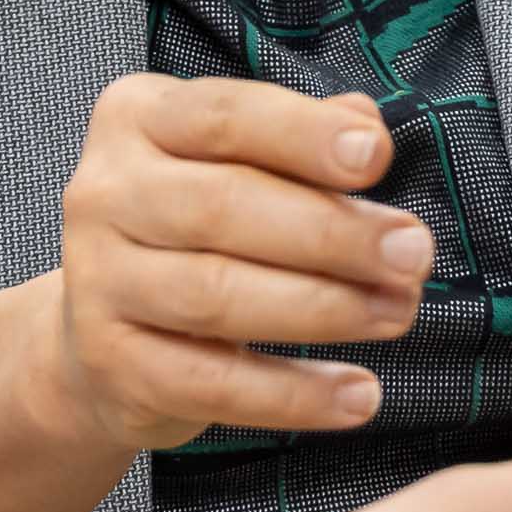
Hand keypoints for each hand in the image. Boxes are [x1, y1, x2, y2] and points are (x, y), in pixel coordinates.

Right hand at [39, 74, 433, 452]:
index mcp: (138, 120)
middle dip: (331, 232)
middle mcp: (104, 193)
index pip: (226, 116)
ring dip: (324, 308)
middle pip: (224, 207)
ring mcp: (97, 282)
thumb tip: (366, 123)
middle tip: (413, 253)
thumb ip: (301, 139)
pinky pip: (213, 384)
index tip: (376, 157)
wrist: (104, 337)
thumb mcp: (241, 164)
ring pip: (217, 296)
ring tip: (400, 311)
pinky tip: (358, 394)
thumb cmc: (197, 231)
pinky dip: (293, 394)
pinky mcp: (112, 365)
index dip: (303, 135)